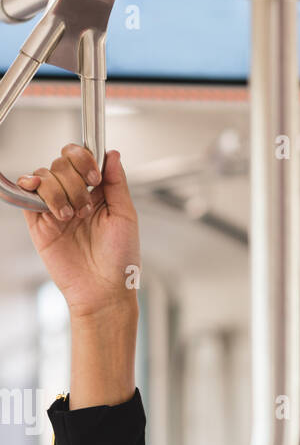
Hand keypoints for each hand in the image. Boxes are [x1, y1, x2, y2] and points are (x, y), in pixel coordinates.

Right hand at [17, 144, 140, 317]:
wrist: (104, 291)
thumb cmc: (121, 260)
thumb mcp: (126, 216)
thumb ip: (117, 182)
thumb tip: (112, 154)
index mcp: (98, 193)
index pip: (81, 158)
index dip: (83, 159)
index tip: (94, 177)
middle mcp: (75, 197)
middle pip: (61, 163)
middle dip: (73, 181)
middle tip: (85, 208)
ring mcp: (56, 209)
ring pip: (44, 176)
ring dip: (58, 192)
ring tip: (70, 217)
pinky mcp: (39, 224)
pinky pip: (27, 195)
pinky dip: (30, 187)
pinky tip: (37, 191)